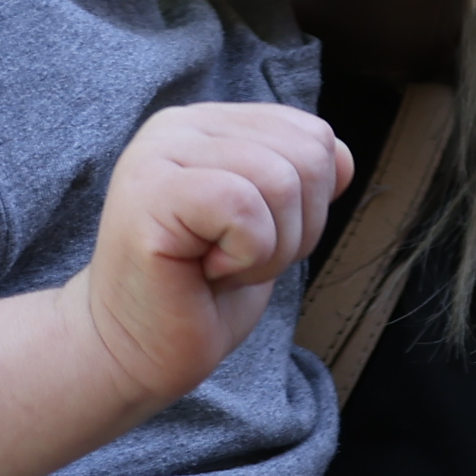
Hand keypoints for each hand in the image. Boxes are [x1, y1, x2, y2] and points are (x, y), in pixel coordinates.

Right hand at [77, 102, 351, 408]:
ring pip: (281, 181)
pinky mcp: (148, 195)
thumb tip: (342, 157)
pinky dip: (245, 257)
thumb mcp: (269, 224)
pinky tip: (205, 272)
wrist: (133, 351)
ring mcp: (158, 155)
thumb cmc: (201, 292)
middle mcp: (179, 126)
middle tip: (236, 259)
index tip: (253, 239)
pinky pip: (244, 208)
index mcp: (210, 124)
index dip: (311, 205)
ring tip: (218, 267)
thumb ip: (299, 178)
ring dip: (268, 249)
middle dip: (296, 229)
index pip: (314, 134)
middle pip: (307, 155)